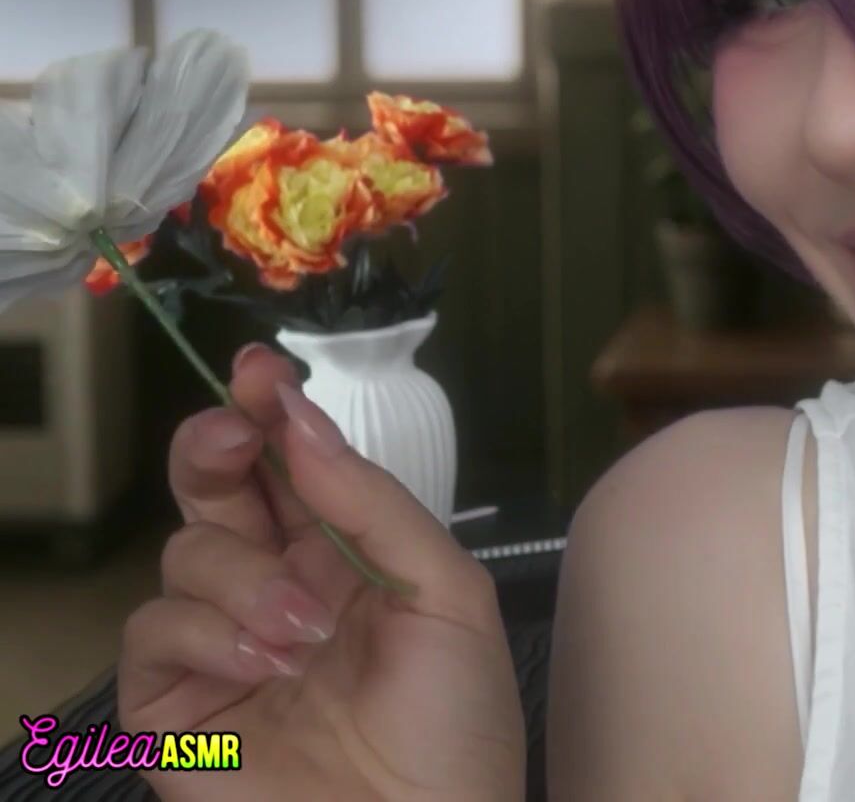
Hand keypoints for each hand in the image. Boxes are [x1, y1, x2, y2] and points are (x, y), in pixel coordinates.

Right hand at [119, 344, 524, 800]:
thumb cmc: (457, 727)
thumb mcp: (448, 596)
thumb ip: (373, 505)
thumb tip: (301, 420)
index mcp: (348, 556)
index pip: (293, 466)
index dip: (270, 411)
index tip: (260, 369)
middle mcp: (278, 586)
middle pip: (217, 486)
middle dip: (219, 445)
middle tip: (237, 436)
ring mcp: (221, 643)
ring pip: (189, 551)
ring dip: (248, 578)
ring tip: (308, 635)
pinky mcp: (173, 703)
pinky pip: (155, 628)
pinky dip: (208, 634)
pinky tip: (266, 666)